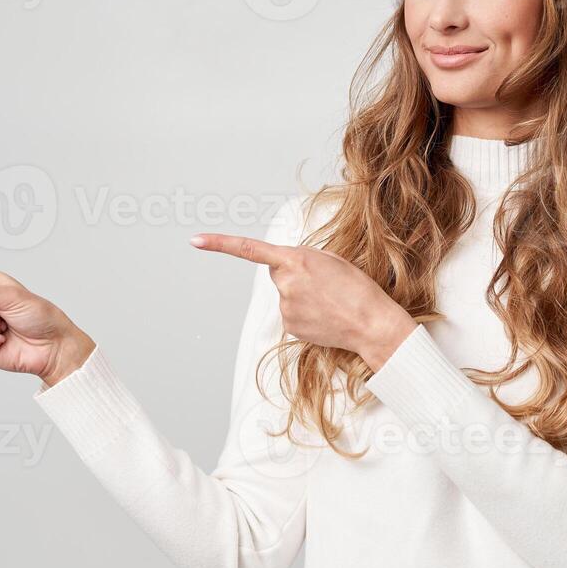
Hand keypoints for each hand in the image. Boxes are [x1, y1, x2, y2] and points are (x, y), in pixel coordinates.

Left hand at [188, 232, 416, 370]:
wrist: (370, 323)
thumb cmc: (356, 288)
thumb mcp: (331, 260)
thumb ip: (301, 259)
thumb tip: (282, 272)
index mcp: (295, 260)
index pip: (249, 249)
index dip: (220, 244)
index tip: (196, 240)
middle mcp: (285, 283)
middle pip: (278, 274)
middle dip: (294, 274)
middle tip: (323, 283)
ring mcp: (285, 307)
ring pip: (286, 295)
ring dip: (302, 295)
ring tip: (328, 301)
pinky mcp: (289, 326)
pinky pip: (292, 314)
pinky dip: (305, 313)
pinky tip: (324, 315)